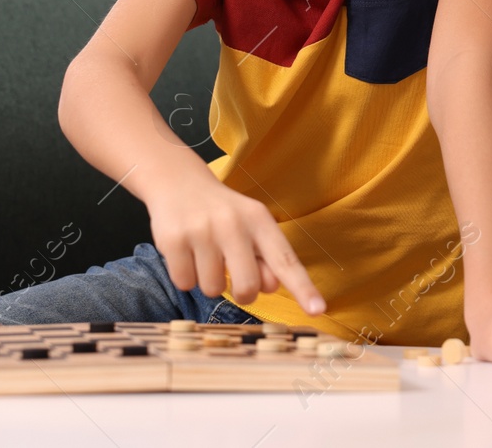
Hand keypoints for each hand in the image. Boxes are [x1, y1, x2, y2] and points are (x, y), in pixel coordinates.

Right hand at [144, 171, 325, 315]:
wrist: (178, 181)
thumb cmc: (222, 212)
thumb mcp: (250, 225)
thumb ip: (266, 257)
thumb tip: (271, 287)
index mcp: (259, 219)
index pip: (285, 260)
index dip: (302, 288)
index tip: (318, 310)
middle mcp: (232, 224)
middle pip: (248, 287)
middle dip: (242, 293)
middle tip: (232, 274)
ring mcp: (201, 231)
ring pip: (213, 289)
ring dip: (209, 280)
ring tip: (205, 253)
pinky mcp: (173, 240)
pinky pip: (184, 283)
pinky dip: (185, 276)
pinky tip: (186, 252)